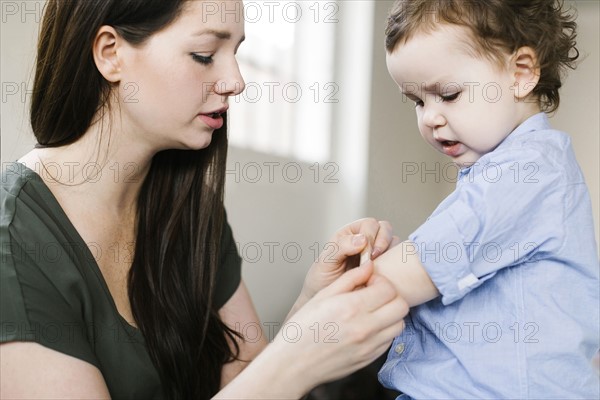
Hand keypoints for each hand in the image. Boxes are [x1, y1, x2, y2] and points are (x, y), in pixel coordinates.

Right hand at [214, 262, 407, 398]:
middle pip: (401, 306)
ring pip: (399, 324)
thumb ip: (349, 278)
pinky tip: (368, 326)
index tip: (370, 283)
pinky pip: (390, 340)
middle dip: (391, 296)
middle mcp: (365, 327)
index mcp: (352, 307)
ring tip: (372, 311)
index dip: (381, 281)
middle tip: (375, 296)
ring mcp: (370, 346)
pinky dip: (384, 330)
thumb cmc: (303, 329)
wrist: (294, 363)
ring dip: (390, 314)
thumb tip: (369, 266)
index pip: (388, 289)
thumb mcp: (322, 295)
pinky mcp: (370, 358)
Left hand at [300, 218, 399, 302]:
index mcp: (351, 233)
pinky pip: (398, 258)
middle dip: (383, 241)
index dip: (371, 236)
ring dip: (390, 251)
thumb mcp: (326, 262)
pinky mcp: (386, 266)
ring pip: (394, 241)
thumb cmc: (323, 279)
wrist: (330, 300)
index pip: (369, 224)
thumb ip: (341, 247)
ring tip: (378, 268)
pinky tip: (383, 275)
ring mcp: (377, 252)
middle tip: (374, 259)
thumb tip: (362, 239)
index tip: (366, 255)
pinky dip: (395, 264)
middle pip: (385, 228)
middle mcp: (366, 239)